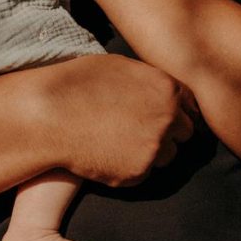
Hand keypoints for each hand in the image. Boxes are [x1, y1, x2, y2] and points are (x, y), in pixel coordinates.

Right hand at [38, 54, 196, 185]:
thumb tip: (164, 91)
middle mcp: (168, 118)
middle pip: (185, 132)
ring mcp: (154, 147)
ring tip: (120, 140)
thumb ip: (150, 80)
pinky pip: (144, 172)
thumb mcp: (121, 67)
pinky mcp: (138, 173)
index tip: (161, 112)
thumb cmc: (79, 83)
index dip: (174, 108)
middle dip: (168, 131)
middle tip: (139, 128)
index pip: (189, 104)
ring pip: (167, 155)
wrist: (51, 115)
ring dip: (152, 151)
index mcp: (166, 88)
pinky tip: (109, 152)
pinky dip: (131, 166)